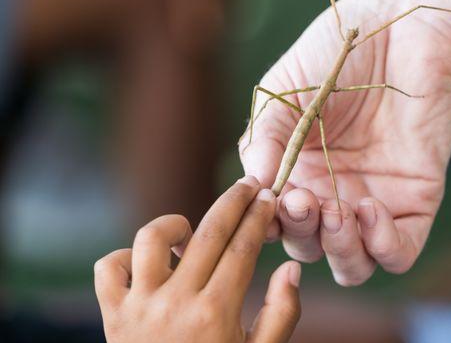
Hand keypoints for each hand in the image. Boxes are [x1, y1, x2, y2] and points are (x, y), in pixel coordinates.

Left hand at [94, 176, 300, 342]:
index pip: (242, 248)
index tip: (268, 195)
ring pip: (150, 238)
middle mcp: (176, 304)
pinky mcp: (112, 315)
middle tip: (247, 184)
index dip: (258, 217)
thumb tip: (291, 269)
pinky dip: (126, 257)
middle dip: (232, 201)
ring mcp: (139, 308)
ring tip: (190, 231)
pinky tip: (150, 265)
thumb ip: (281, 315)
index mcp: (216, 314)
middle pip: (208, 232)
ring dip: (174, 224)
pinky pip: (109, 268)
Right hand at [240, 0, 450, 285]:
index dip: (266, 225)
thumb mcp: (282, 92)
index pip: (275, 223)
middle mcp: (333, 193)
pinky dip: (381, 247)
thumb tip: (253, 187)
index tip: (268, 200)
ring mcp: (374, 200)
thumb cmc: (333, 54)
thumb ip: (262, 138)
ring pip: (352, 265)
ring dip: (338, 250)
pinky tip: (369, 208)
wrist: (399, 30)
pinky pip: (399, 254)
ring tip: (337, 211)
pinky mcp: (415, 200)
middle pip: (310, 248)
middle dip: (301, 233)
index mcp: (297, 173)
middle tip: (304, 199)